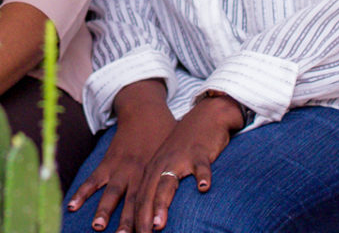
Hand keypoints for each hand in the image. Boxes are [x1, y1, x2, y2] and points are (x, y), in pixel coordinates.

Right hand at [65, 95, 174, 232]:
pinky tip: (72, 206)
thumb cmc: (166, 135)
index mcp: (155, 172)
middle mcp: (137, 172)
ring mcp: (120, 168)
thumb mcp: (177, 154)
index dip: (151, 216)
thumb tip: (206, 189)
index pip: (153, 199)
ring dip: (104, 210)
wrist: (145, 110)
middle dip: (128, 222)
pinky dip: (82, 193)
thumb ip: (185, 172)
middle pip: (132, 201)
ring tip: (98, 227)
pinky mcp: (108, 163)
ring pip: (111, 192)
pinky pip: (93, 180)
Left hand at [133, 96, 240, 231]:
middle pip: (148, 193)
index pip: (139, 196)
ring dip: (162, 203)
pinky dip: (203, 177)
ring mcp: (180, 158)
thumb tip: (151, 215)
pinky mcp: (200, 153)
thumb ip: (158, 186)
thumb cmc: (184, 147)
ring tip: (159, 224)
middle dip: (142, 217)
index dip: (134, 217)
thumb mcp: (167, 164)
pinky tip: (204, 188)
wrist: (204, 116)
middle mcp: (161, 164)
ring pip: (169, 182)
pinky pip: (201, 166)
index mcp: (152, 169)